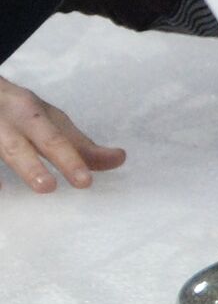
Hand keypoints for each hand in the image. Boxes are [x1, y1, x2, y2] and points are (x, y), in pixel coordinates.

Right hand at [0, 76, 125, 191]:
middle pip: (16, 144)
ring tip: (3, 193)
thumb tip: (119, 159)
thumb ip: (80, 145)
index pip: (53, 138)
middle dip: (29, 164)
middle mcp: (4, 118)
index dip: (69, 159)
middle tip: (47, 187)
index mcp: (29, 111)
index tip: (85, 181)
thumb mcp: (50, 120)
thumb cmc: (18, 110)